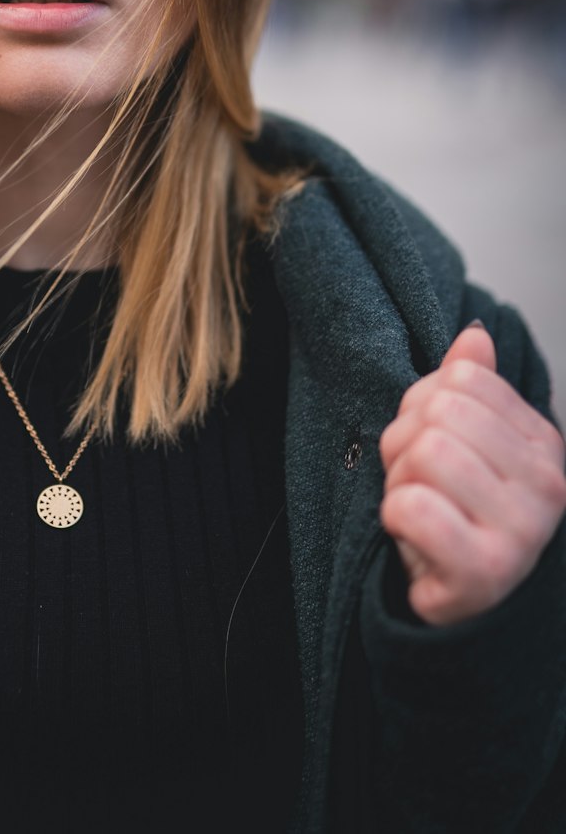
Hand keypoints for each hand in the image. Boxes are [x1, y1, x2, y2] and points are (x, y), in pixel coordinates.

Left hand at [378, 323, 565, 625]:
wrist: (464, 603)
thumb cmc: (461, 515)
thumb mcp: (467, 443)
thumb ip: (471, 387)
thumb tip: (474, 337)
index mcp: (544, 443)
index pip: (461, 379)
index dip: (425, 405)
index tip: (434, 446)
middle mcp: (546, 484)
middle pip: (441, 412)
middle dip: (407, 444)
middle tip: (420, 483)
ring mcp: (522, 531)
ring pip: (425, 453)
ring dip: (400, 481)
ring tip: (419, 509)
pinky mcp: (484, 571)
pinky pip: (411, 507)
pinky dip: (395, 516)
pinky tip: (415, 538)